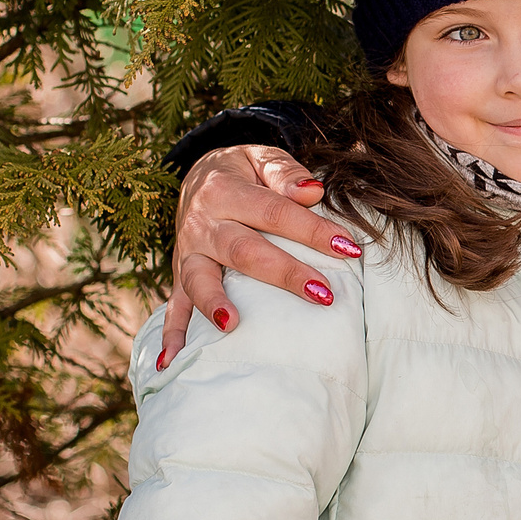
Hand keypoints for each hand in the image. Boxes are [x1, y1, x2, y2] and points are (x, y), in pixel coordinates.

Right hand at [160, 144, 358, 370]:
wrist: (197, 177)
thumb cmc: (243, 172)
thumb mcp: (260, 158)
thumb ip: (284, 173)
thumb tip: (312, 192)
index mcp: (224, 190)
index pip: (275, 212)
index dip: (312, 230)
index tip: (349, 248)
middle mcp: (202, 223)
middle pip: (244, 250)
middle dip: (283, 273)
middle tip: (322, 293)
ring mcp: (188, 252)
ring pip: (200, 279)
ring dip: (214, 303)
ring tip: (233, 324)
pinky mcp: (180, 274)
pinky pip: (173, 306)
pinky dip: (171, 334)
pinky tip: (172, 361)